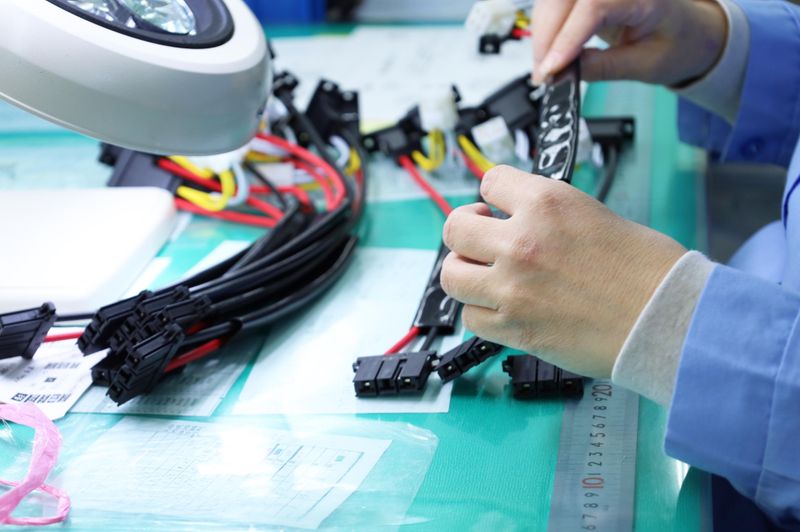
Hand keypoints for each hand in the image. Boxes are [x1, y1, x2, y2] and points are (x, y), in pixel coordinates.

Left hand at [440, 166, 685, 376]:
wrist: (667, 319)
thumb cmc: (648, 270)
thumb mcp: (594, 215)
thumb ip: (548, 215)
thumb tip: (520, 220)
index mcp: (546, 203)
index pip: (490, 181)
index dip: (494, 195)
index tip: (496, 206)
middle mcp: (521, 242)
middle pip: (456, 228)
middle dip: (467, 231)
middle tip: (482, 239)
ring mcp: (512, 288)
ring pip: (452, 275)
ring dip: (465, 272)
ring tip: (484, 275)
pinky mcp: (514, 328)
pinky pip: (471, 317)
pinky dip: (481, 312)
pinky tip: (500, 307)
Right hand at [532, 0, 727, 85]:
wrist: (688, 33)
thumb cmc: (675, 44)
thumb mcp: (644, 65)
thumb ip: (603, 67)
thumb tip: (562, 73)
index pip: (594, 6)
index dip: (567, 38)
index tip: (551, 69)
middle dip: (546, 37)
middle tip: (542, 75)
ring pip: (552, 0)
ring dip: (542, 33)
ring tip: (544, 67)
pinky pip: (554, 4)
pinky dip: (546, 28)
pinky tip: (548, 51)